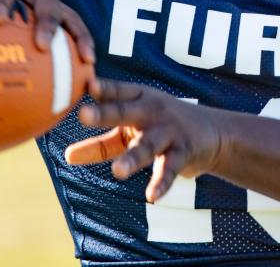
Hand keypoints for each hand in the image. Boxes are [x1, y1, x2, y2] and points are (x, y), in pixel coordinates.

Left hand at [65, 79, 223, 202]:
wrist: (212, 133)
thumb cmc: (161, 128)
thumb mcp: (131, 131)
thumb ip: (100, 143)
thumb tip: (66, 157)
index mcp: (139, 98)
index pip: (118, 92)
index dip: (102, 88)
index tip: (85, 83)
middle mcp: (153, 111)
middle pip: (125, 112)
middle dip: (105, 113)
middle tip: (82, 115)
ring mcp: (169, 131)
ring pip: (147, 145)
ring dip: (132, 158)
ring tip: (117, 171)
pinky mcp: (183, 153)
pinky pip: (169, 169)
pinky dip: (162, 183)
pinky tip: (152, 196)